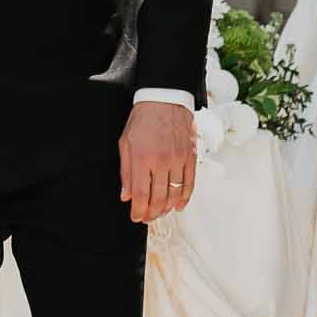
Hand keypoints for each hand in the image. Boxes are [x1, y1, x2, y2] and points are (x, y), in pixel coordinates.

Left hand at [120, 100, 195, 221]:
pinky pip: (190, 183)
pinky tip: (179, 206)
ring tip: (160, 213)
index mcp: (142, 158)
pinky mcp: (191, 156)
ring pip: (175, 194)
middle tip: (147, 218)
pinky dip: (185, 198)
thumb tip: (126, 196)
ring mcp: (178, 159)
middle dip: (152, 212)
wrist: (164, 99)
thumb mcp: (125, 143)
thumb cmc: (142, 120)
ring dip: (167, 208)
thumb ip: (126, 171)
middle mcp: (161, 161)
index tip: (135, 217)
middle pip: (158, 197)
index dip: (138, 210)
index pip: (140, 194)